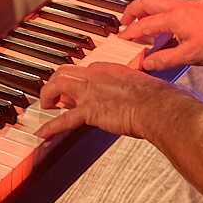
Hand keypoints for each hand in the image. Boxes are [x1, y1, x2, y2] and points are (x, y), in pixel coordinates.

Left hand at [35, 62, 170, 140]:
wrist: (159, 107)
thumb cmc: (160, 99)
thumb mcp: (148, 85)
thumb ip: (141, 88)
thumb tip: (151, 96)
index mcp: (111, 69)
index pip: (86, 70)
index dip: (78, 80)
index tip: (77, 88)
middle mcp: (97, 76)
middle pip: (65, 72)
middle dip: (55, 82)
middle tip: (54, 94)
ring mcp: (91, 92)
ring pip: (58, 86)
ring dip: (47, 96)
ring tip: (45, 106)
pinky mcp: (90, 111)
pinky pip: (63, 120)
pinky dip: (50, 127)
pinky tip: (42, 133)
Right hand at [116, 0, 202, 69]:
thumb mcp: (189, 56)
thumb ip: (165, 59)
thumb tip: (147, 63)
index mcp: (173, 18)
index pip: (144, 24)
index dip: (131, 33)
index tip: (123, 38)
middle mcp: (177, 7)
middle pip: (146, 2)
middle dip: (132, 11)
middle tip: (124, 21)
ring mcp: (185, 4)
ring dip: (145, 7)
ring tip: (139, 18)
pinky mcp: (193, 5)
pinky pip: (169, 1)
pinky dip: (158, 8)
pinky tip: (162, 19)